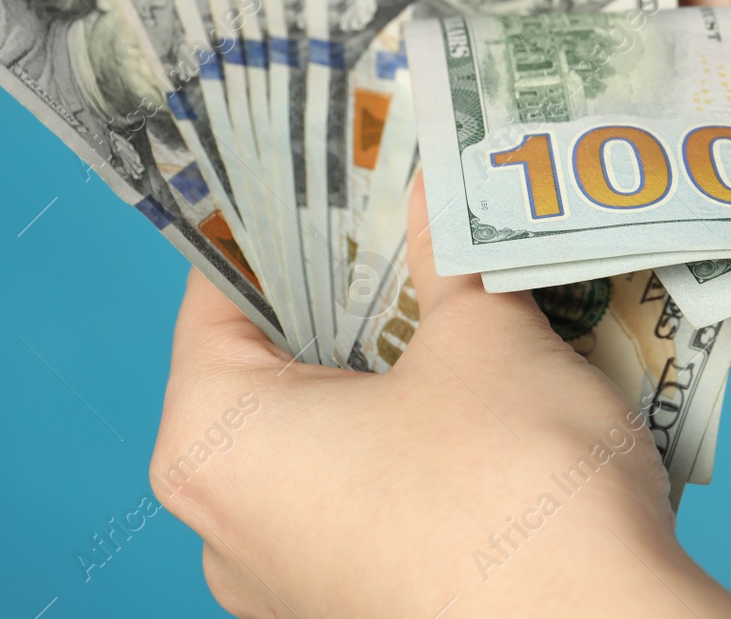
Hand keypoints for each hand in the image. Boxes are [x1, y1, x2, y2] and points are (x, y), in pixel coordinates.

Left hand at [151, 176, 730, 617]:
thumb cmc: (515, 495)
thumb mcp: (484, 338)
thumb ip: (449, 252)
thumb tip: (440, 186)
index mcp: (215, 441)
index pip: (220, 287)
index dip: (286, 211)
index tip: (339, 157)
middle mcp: (228, 522)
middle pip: (276, 360)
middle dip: (354, 283)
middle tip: (417, 210)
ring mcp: (291, 581)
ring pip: (328, 430)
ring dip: (393, 362)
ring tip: (465, 291)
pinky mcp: (359, 607)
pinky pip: (367, 493)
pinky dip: (415, 436)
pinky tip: (488, 392)